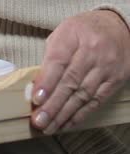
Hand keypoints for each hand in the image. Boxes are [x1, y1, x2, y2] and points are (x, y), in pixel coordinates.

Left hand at [31, 10, 129, 133]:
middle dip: (53, 104)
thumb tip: (36, 84)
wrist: (118, 26)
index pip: (58, 61)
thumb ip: (50, 56)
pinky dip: (80, 114)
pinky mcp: (116, 80)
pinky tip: (67, 123)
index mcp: (74, 35)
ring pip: (83, 95)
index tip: (36, 99)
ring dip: (64, 113)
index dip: (47, 82)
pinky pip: (97, 100)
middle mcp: (92, 52)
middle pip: (71, 82)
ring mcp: (106, 67)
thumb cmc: (82, 30)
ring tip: (49, 126)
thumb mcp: (62, 33)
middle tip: (39, 120)